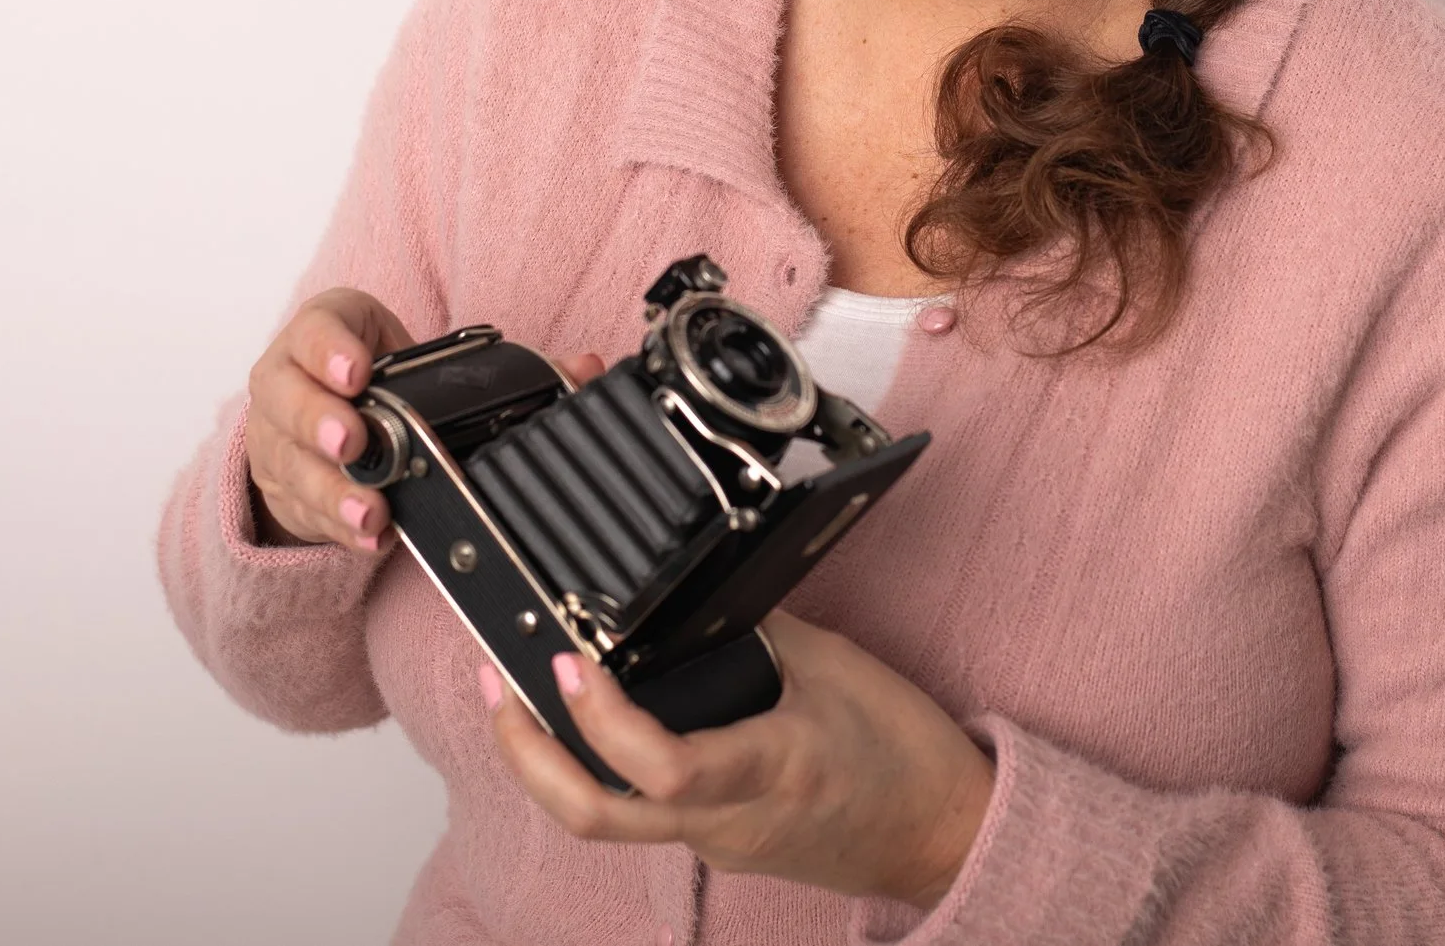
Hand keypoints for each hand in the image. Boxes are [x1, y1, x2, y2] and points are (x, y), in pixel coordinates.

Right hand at [244, 292, 606, 554]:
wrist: (322, 421)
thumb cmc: (382, 382)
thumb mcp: (421, 358)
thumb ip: (506, 367)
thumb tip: (584, 369)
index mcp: (326, 334)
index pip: (317, 329)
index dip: (331, 350)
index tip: (359, 372)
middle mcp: (290, 384)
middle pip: (289, 400)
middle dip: (321, 423)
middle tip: (354, 443)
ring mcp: (280, 441)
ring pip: (293, 464)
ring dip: (333, 492)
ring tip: (371, 512)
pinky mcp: (287, 490)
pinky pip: (306, 510)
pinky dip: (338, 527)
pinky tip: (370, 538)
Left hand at [481, 610, 993, 909]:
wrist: (945, 834)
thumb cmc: (905, 756)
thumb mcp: (838, 667)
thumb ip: (757, 632)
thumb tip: (689, 599)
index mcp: (768, 770)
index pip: (661, 765)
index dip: (601, 719)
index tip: (568, 662)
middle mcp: (728, 821)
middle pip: (595, 816)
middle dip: (527, 755)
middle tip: (498, 684)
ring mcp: (717, 844)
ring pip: (607, 819)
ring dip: (549, 763)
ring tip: (522, 698)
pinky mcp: (719, 846)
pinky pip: (642, 812)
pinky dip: (604, 768)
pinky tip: (595, 724)